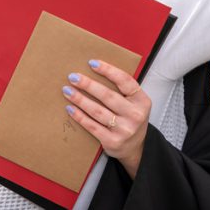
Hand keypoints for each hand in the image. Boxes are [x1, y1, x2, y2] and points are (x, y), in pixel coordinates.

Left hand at [63, 60, 149, 178]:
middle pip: (108, 96)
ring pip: (97, 111)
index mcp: (142, 101)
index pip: (125, 81)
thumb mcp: (134, 103)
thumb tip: (94, 70)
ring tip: (67, 90)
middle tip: (73, 77)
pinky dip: (79, 116)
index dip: (108, 70)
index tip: (92, 63)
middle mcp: (135, 115)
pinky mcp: (113, 141)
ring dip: (80, 99)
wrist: (135, 147)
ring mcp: (124, 130)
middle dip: (88, 85)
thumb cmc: (130, 118)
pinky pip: (92, 126)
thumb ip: (121, 90)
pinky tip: (70, 108)